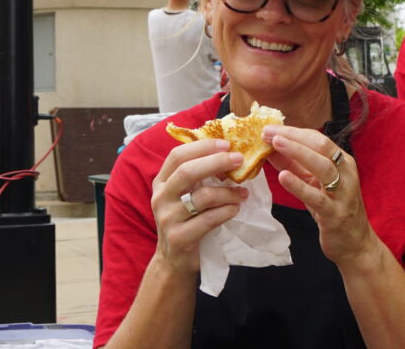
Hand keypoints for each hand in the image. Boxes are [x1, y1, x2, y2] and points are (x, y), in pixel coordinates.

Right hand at [149, 138, 249, 275]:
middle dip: (217, 162)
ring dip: (228, 192)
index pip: (177, 155)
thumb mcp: (183, 195)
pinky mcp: (179, 237)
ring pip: (202, 197)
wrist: (173, 260)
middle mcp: (161, 197)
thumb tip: (228, 153)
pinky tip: (235, 209)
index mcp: (161, 182)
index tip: (226, 144)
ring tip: (243, 192)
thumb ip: (197, 177)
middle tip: (239, 159)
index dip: (202, 147)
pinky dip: (226, 212)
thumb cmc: (185, 221)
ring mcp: (167, 218)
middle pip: (187, 171)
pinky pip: (208, 220)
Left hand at [264, 124, 379, 270]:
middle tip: (268, 132)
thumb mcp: (313, 183)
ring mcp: (343, 193)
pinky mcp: (335, 214)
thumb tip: (270, 148)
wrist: (355, 244)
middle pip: (322, 147)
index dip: (292, 131)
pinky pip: (316, 197)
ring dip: (298, 153)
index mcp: (342, 162)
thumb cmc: (333, 208)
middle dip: (293, 136)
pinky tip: (283, 177)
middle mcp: (346, 173)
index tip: (269, 127)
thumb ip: (294, 165)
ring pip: (323, 167)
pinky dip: (299, 186)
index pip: (317, 139)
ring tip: (275, 144)